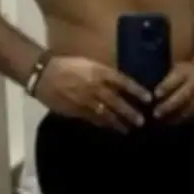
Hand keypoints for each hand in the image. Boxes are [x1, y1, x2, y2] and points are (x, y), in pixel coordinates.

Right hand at [35, 56, 152, 132]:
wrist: (44, 74)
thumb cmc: (67, 65)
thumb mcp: (88, 64)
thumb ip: (104, 74)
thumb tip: (119, 83)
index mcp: (99, 72)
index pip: (123, 82)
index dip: (137, 91)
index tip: (149, 99)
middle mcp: (95, 87)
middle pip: (117, 102)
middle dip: (130, 113)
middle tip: (142, 121)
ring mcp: (86, 101)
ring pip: (107, 114)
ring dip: (119, 123)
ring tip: (128, 129)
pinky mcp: (78, 111)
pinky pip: (94, 119)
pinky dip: (104, 124)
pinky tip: (111, 128)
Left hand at [154, 61, 193, 121]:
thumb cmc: (184, 71)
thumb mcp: (175, 68)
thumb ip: (164, 79)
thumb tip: (146, 92)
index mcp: (187, 70)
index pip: (176, 78)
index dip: (166, 86)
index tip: (155, 95)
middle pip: (184, 94)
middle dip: (169, 105)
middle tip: (156, 114)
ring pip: (191, 106)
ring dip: (177, 115)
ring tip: (163, 121)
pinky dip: (184, 119)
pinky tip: (173, 122)